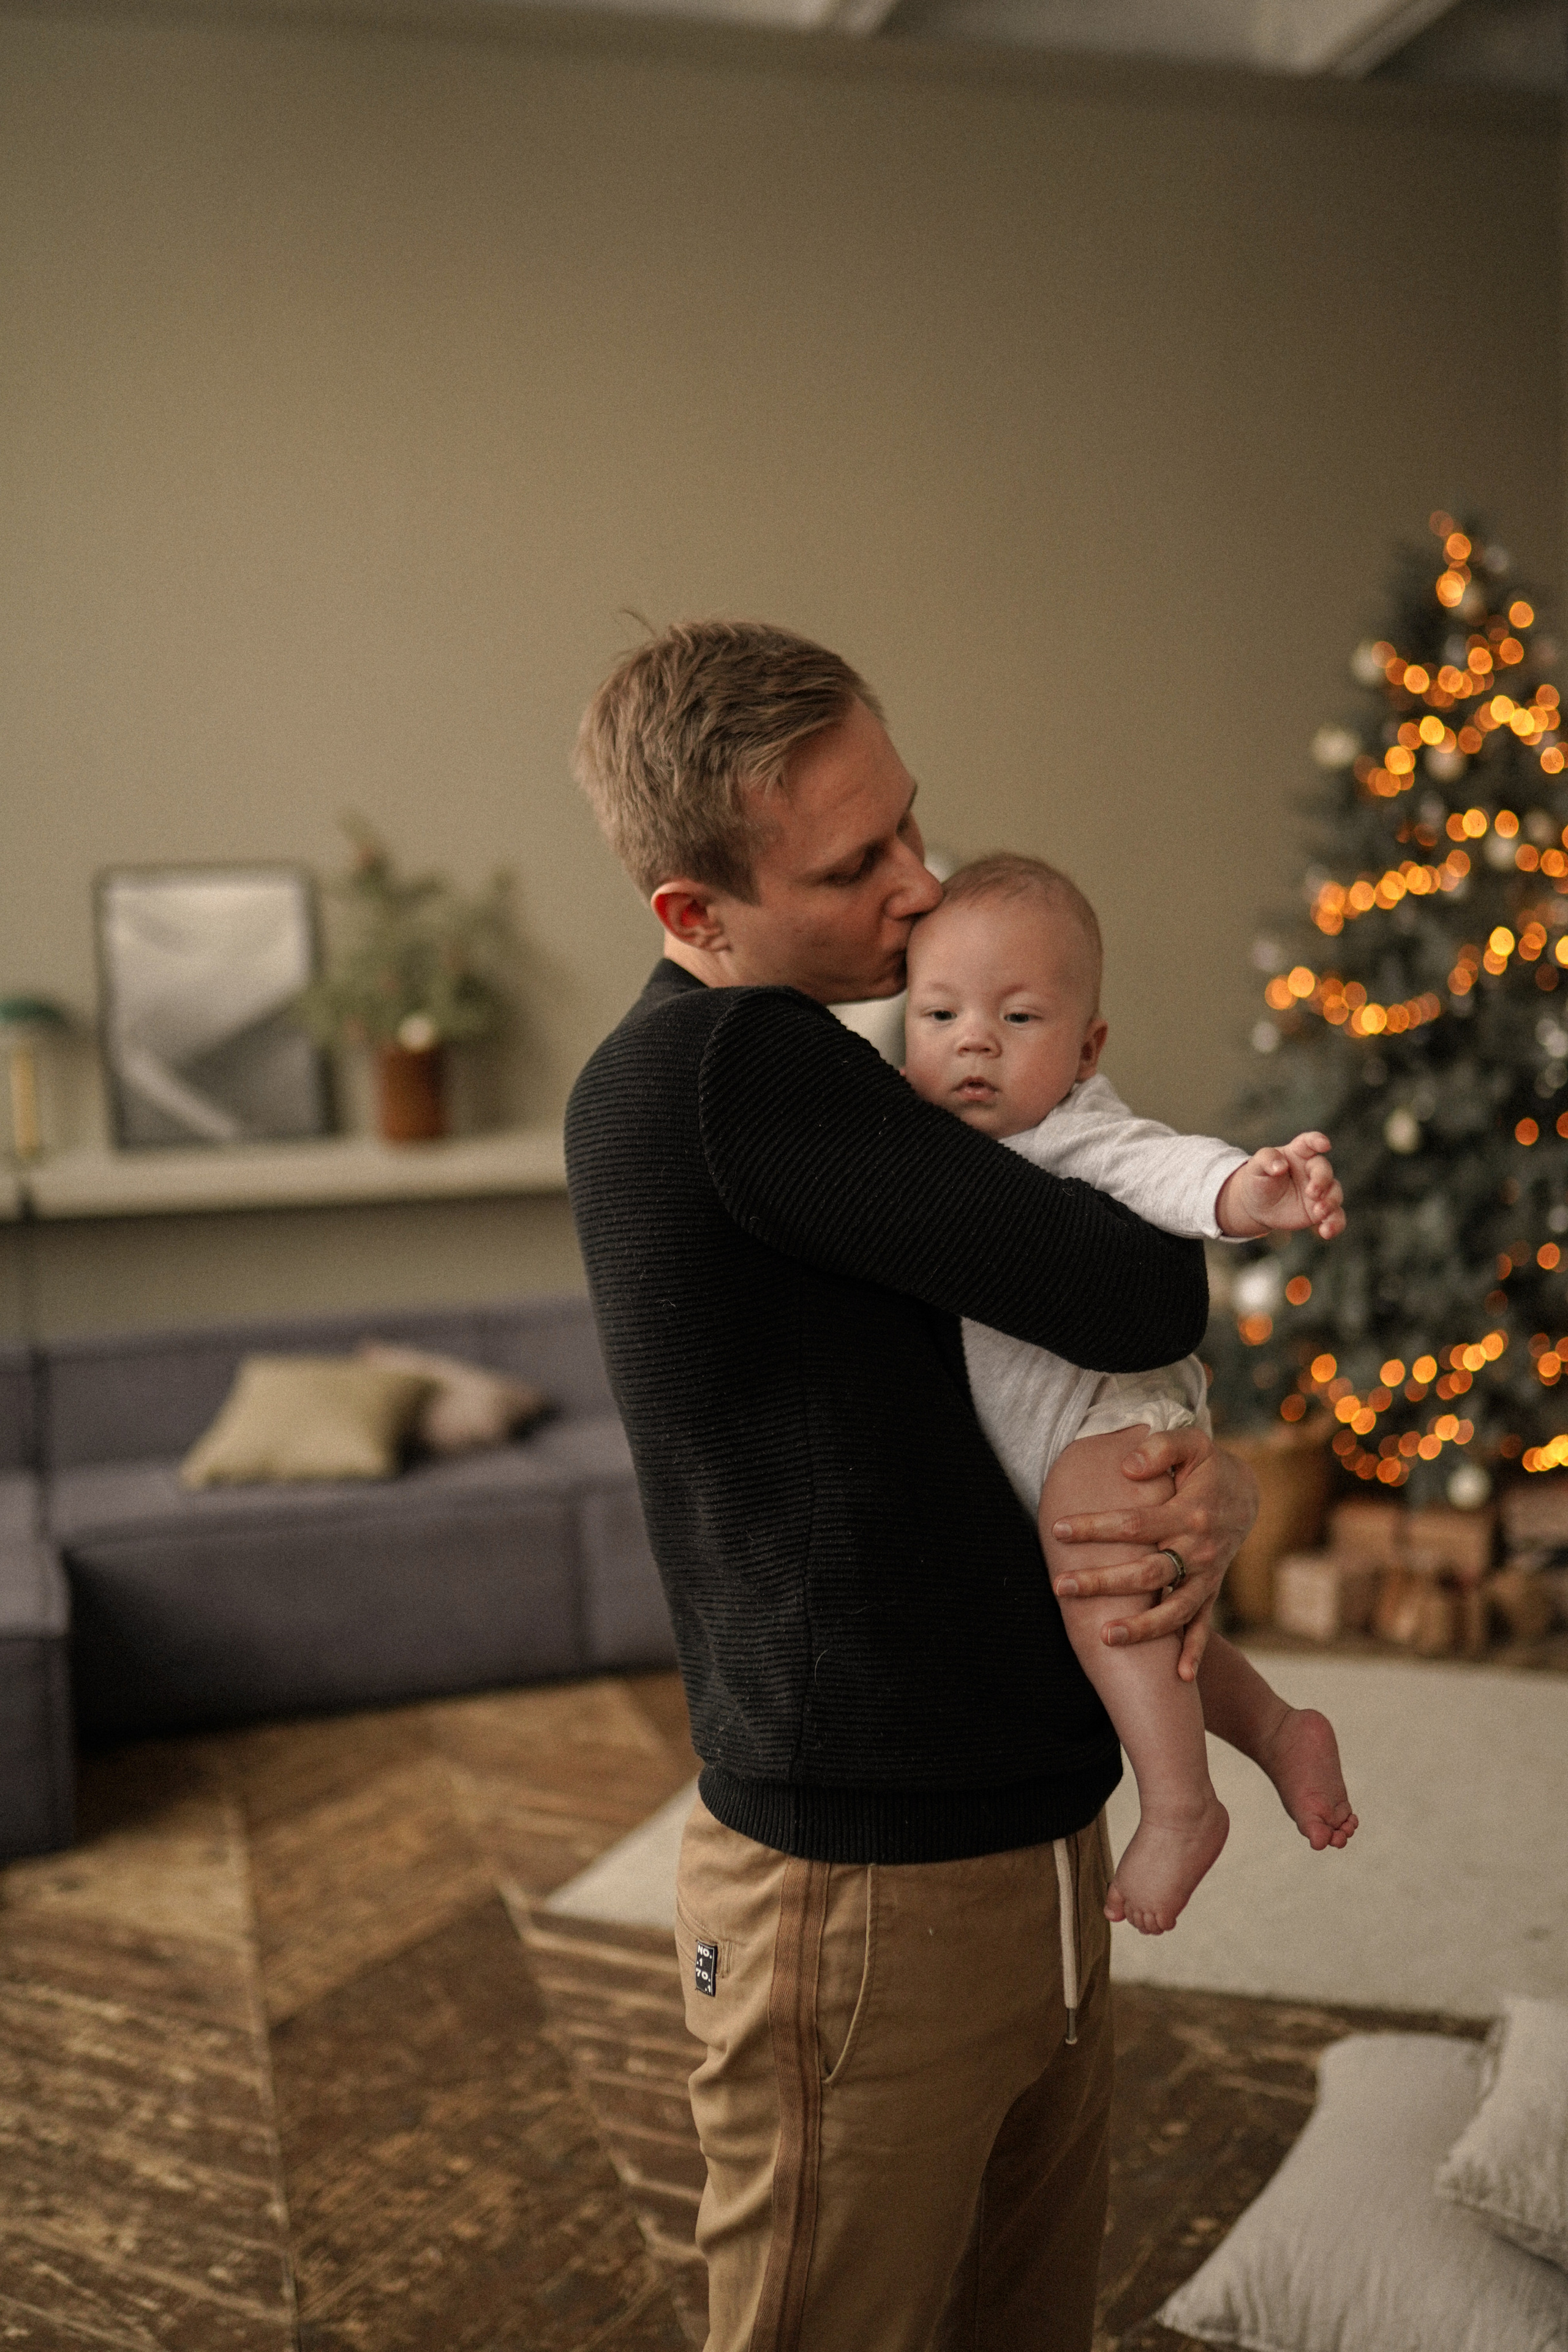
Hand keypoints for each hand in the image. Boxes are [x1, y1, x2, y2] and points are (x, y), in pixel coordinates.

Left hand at [1049, 1426, 1257, 1680]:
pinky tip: (1179, 1678)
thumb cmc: (1206, 1466)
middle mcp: (1199, 1550)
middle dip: (1102, 1582)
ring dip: (1143, 1627)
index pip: (1136, 1524)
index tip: (1058, 1529)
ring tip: (1104, 1637)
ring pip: (1175, 1609)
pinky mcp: (1211, 1590)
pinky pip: (1204, 1625)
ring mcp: (1207, 1575)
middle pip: (1147, 1573)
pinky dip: (1195, 1651)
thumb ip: (1161, 1447)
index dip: (1097, 1527)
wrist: (1247, 1492)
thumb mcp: (1191, 1443)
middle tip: (1061, 1586)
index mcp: (1188, 1513)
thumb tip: (1128, 1465)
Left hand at [1217, 1132, 1343, 1240]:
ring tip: (1318, 1213)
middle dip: (1321, 1180)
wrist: (1257, 1206)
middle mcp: (1312, 1170)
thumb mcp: (1255, 1167)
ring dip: (1331, 1202)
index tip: (1324, 1145)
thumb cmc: (1258, 1180)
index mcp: (1297, 1153)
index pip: (1309, 1142)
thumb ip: (1266, 1160)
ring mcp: (1319, 1191)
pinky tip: (1326, 1232)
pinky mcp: (1320, 1210)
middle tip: (1311, 1193)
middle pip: (1324, 1170)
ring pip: (1335, 1192)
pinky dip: (1335, 1224)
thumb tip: (1280, 1166)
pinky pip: (1335, 1216)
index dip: (1317, 1141)